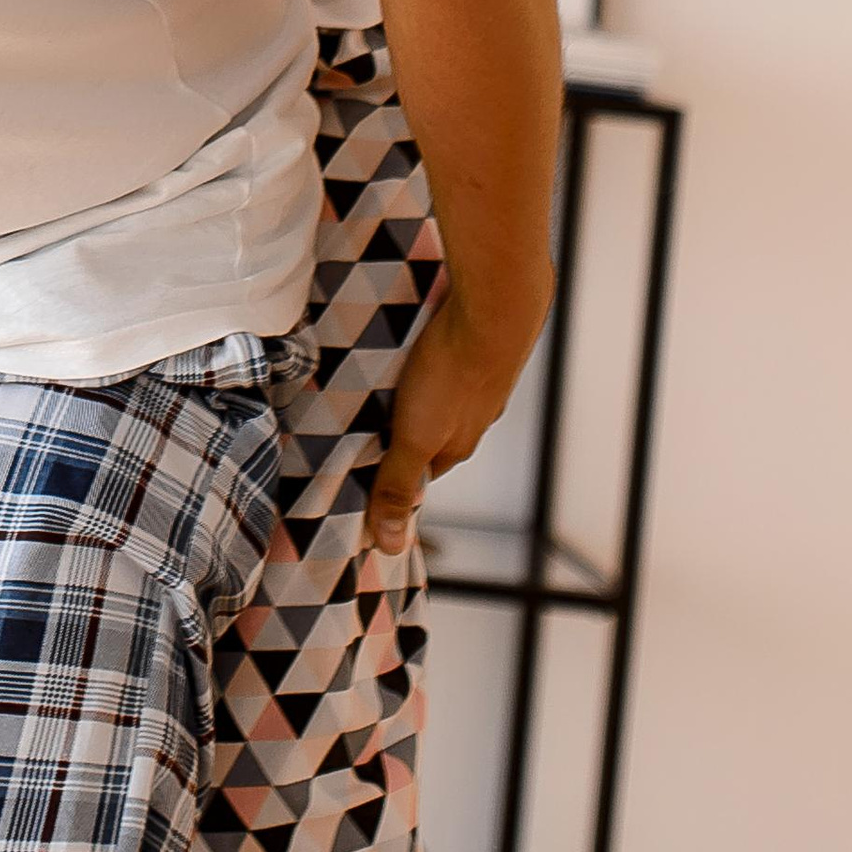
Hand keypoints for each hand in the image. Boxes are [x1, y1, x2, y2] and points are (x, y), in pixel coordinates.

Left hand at [365, 278, 552, 556]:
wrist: (496, 307)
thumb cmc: (453, 374)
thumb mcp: (414, 437)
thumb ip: (398, 485)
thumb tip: (391, 545)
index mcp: (458, 445)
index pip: (419, 476)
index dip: (390, 478)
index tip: (355, 473)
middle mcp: (473, 418)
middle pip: (427, 437)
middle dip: (396, 436)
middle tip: (357, 427)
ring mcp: (476, 382)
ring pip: (435, 400)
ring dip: (408, 398)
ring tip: (375, 388)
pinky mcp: (471, 346)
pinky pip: (441, 365)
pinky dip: (422, 366)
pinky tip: (405, 352)